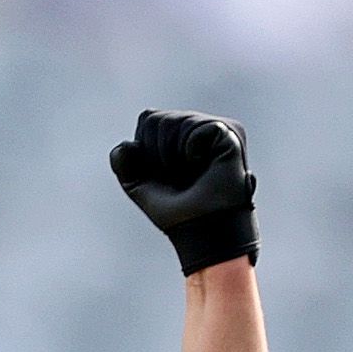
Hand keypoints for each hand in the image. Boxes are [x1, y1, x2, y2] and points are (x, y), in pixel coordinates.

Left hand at [111, 109, 257, 275]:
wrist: (202, 232)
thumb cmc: (176, 212)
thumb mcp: (138, 186)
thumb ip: (123, 162)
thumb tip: (126, 144)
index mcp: (177, 134)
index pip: (148, 119)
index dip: (147, 151)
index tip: (163, 175)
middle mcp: (196, 126)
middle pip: (156, 119)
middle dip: (157, 153)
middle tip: (179, 176)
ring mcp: (215, 127)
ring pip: (174, 122)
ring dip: (173, 156)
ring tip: (193, 172)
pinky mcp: (229, 132)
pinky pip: (194, 128)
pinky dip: (191, 150)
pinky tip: (204, 164)